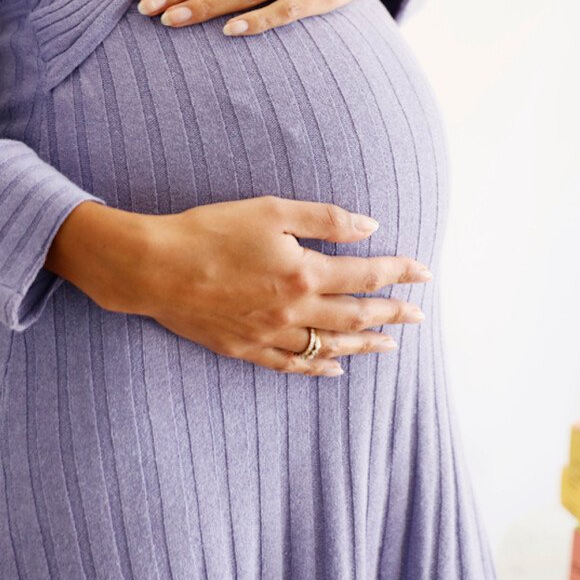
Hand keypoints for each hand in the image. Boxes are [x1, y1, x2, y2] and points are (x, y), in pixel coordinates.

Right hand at [50, 197, 432, 376]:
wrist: (155, 267)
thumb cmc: (211, 230)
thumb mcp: (271, 210)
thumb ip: (325, 219)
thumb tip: (371, 227)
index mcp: (304, 273)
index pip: (367, 275)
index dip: (399, 273)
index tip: (424, 273)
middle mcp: (294, 311)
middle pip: (356, 315)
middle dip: (391, 313)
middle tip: (418, 315)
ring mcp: (270, 335)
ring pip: (330, 346)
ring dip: (364, 345)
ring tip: (389, 344)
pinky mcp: (245, 348)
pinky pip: (292, 365)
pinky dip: (319, 367)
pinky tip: (335, 368)